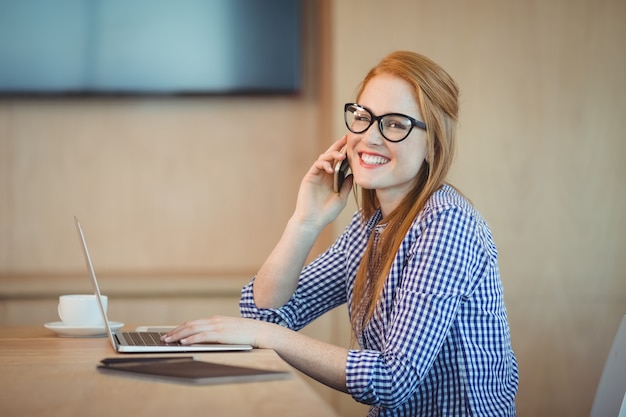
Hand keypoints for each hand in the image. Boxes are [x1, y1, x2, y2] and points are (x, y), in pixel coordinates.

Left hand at [161, 316, 276, 346]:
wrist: (261, 332)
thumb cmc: (248, 335)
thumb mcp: (230, 332)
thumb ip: (219, 334)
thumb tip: (208, 341)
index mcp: (216, 320)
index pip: (194, 322)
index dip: (181, 328)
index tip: (171, 333)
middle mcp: (215, 321)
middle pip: (190, 324)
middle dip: (175, 331)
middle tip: (164, 337)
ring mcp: (218, 326)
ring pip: (193, 329)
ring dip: (179, 335)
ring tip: (169, 340)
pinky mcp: (221, 334)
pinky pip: (202, 336)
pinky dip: (191, 339)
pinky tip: (183, 342)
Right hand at [292, 136, 352, 228]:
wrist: (313, 221)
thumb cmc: (327, 213)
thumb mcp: (342, 198)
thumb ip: (347, 185)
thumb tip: (353, 174)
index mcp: (333, 179)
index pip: (339, 162)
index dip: (345, 153)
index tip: (354, 145)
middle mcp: (324, 175)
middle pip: (331, 156)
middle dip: (338, 146)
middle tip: (346, 138)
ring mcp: (316, 175)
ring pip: (323, 158)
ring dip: (332, 154)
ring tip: (341, 156)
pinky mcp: (309, 177)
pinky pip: (316, 165)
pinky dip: (324, 164)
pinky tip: (330, 169)